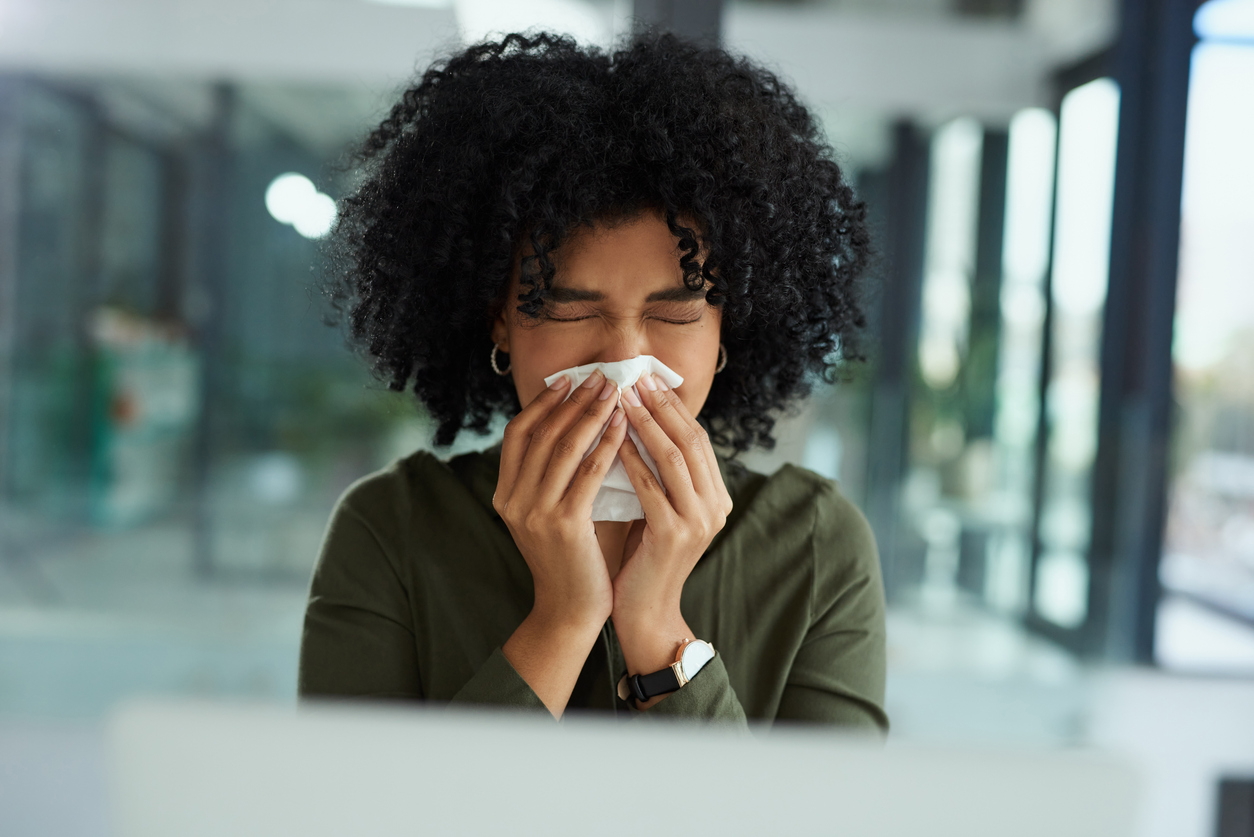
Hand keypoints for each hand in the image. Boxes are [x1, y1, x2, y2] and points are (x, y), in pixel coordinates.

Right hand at [493, 370, 628, 629]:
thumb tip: (586, 421)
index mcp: (505, 494)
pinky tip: (623, 427)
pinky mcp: (562, 525)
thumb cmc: (572, 558)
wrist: (571, 611)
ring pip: (563, 448)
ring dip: (591, 415)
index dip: (542, 404)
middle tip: (600, 376)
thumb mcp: (553, 511)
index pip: (517, 434)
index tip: (568, 379)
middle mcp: (512, 501)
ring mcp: (534, 513)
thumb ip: (559, 474)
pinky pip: (587, 473)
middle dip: (572, 401)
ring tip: (615, 393)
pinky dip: (606, 445)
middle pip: (541, 434)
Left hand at [612, 372, 734, 686]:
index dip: (672, 406)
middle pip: (690, 439)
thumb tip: (635, 421)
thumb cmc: (643, 558)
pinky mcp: (674, 534)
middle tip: (634, 377)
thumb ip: (658, 473)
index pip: (697, 438)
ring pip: (672, 457)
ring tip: (621, 398)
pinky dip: (631, 459)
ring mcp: (699, 521)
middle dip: (660, 405)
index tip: (646, 379)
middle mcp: (716, 506)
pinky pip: (650, 485)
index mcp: (717, 497)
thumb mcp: (659, 509)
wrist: (646, 613)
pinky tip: (611, 439)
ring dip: (645, 423)